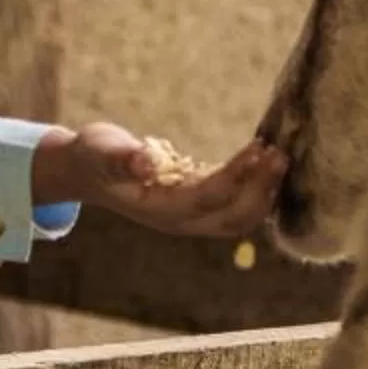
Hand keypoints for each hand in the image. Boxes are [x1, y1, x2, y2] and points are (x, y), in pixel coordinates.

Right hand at [33, 123, 284, 238]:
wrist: (87, 171)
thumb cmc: (93, 157)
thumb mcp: (100, 151)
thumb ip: (122, 158)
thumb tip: (145, 160)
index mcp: (158, 209)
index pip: (208, 197)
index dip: (236, 175)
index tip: (258, 148)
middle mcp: (179, 221)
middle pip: (232, 217)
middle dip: (260, 188)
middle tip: (280, 154)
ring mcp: (190, 219)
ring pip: (239, 219)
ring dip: (263, 193)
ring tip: (279, 158)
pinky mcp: (199, 209)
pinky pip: (236, 210)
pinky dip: (256, 191)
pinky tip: (268, 164)